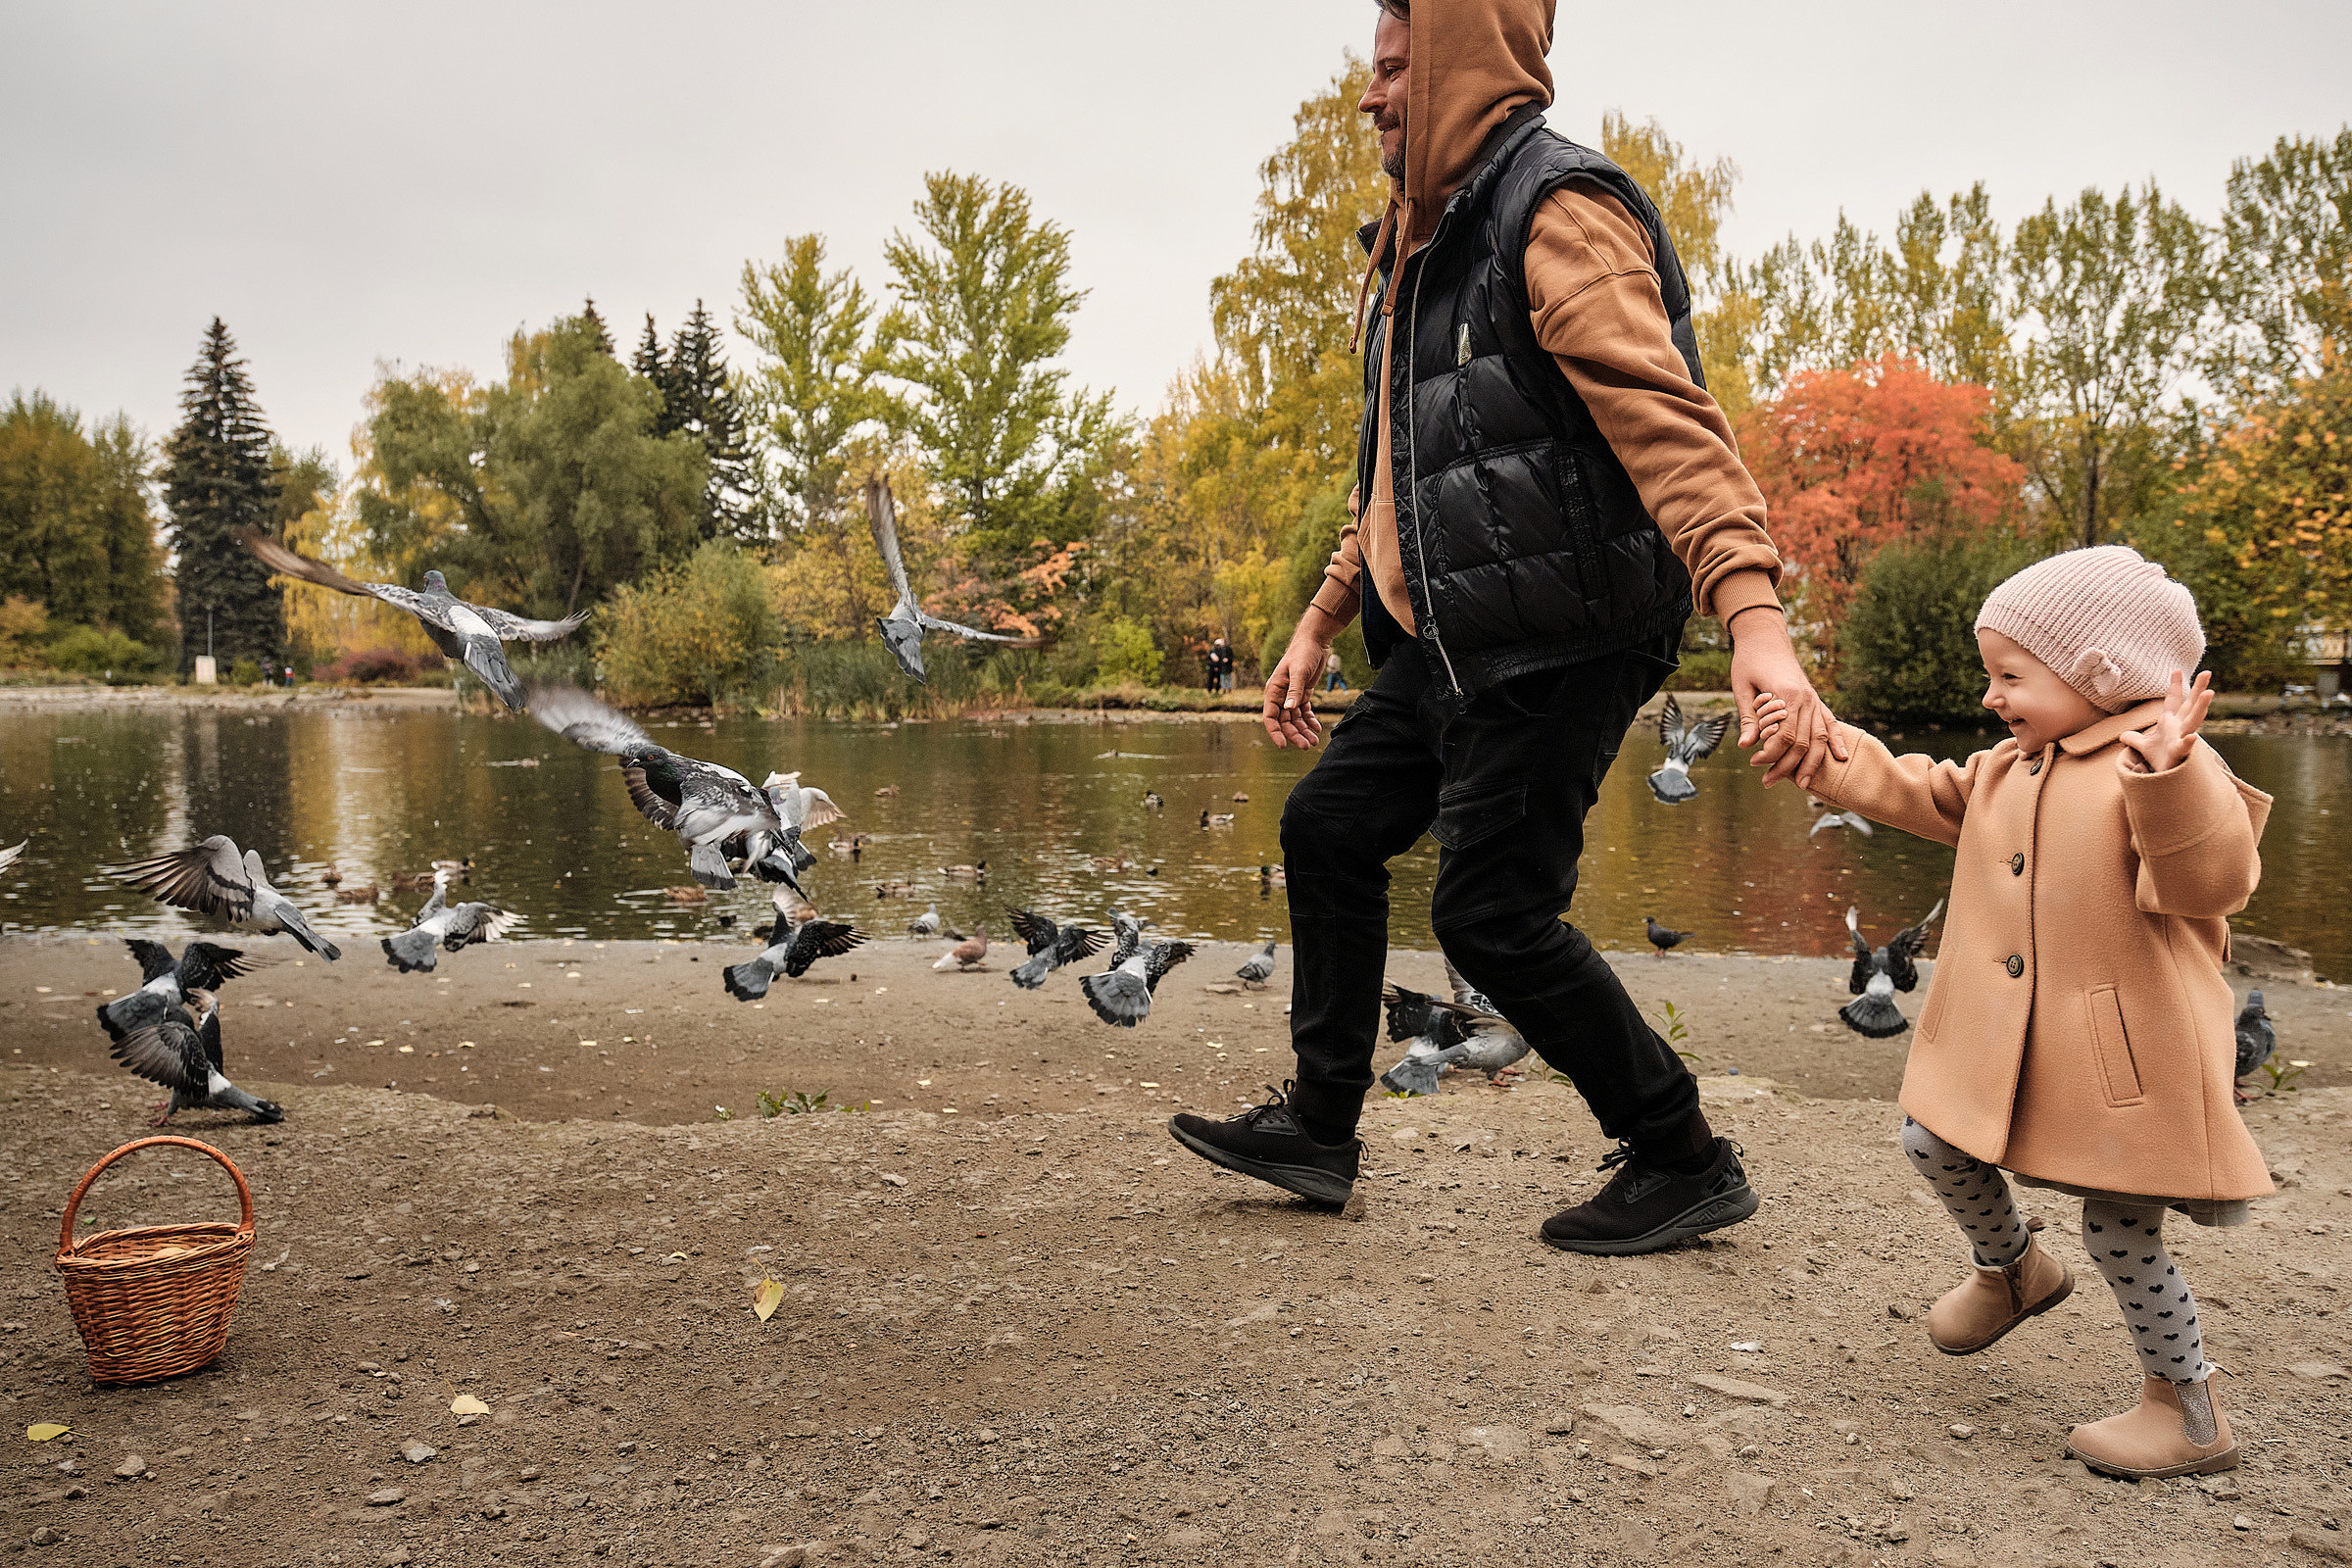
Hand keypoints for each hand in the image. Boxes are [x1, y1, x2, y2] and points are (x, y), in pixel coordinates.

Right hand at [1262, 612, 1340, 748]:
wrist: (1314, 642)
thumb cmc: (1303, 653)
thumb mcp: (1299, 671)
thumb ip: (1294, 691)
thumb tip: (1288, 709)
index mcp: (1273, 691)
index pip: (1270, 717)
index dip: (1275, 732)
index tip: (1283, 745)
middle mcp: (1280, 696)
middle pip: (1285, 722)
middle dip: (1295, 735)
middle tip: (1307, 746)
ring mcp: (1291, 696)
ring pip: (1295, 719)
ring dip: (1304, 730)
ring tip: (1315, 741)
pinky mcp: (1303, 694)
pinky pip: (1304, 712)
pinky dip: (1310, 721)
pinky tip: (1317, 728)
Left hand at [1729, 605, 1846, 789]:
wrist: (1765, 637)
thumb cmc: (1749, 661)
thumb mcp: (1741, 687)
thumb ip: (1748, 718)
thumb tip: (1745, 746)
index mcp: (1787, 694)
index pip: (1784, 735)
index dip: (1770, 753)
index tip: (1754, 762)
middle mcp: (1806, 698)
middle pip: (1803, 741)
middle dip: (1786, 766)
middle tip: (1767, 782)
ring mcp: (1814, 699)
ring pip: (1819, 737)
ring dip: (1812, 763)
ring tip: (1802, 784)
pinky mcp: (1815, 699)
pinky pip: (1830, 722)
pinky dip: (1836, 740)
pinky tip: (1841, 757)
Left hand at [2118, 669, 2212, 774]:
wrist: (2162, 777)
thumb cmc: (2159, 760)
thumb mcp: (2143, 746)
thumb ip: (2134, 738)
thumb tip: (2122, 735)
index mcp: (2170, 723)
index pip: (2173, 700)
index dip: (2175, 686)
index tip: (2177, 670)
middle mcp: (2179, 727)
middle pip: (2190, 705)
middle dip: (2198, 689)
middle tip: (2207, 672)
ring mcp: (2182, 738)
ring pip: (2194, 720)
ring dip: (2201, 707)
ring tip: (2210, 693)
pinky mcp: (2179, 753)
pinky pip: (2185, 747)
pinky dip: (2188, 742)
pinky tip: (2192, 737)